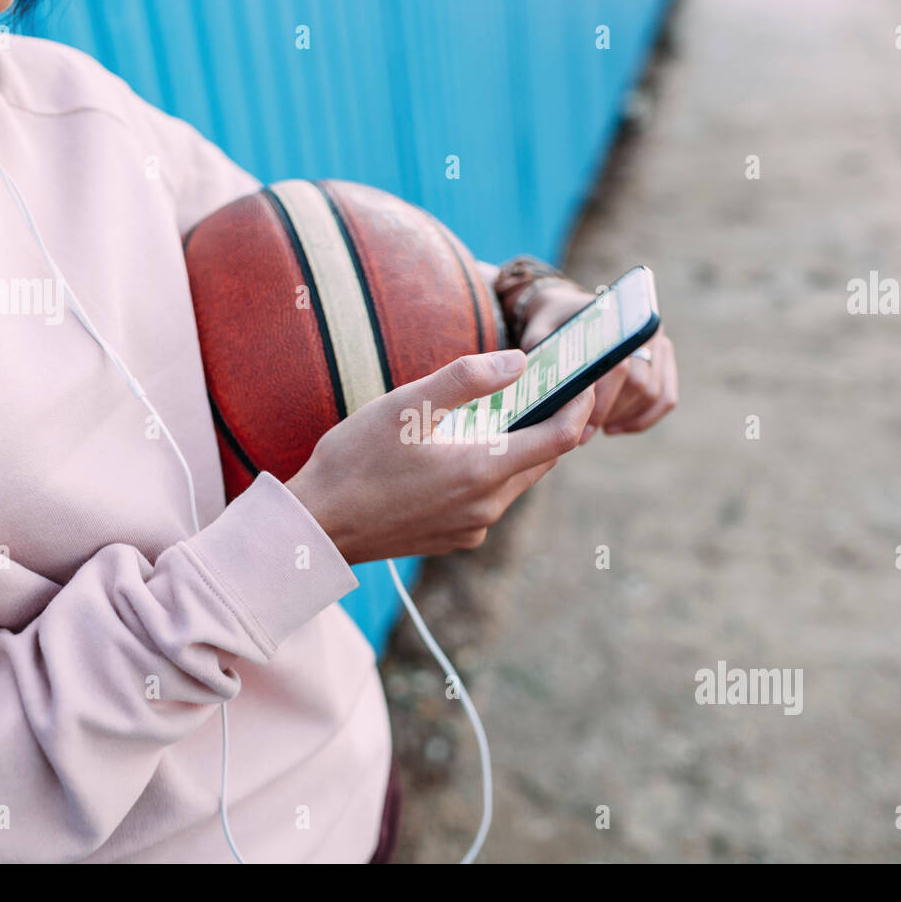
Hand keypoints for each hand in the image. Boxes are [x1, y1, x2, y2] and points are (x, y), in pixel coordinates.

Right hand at [286, 350, 594, 562]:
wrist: (316, 527)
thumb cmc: (354, 462)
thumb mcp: (405, 405)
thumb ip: (467, 379)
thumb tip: (519, 362)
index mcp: (482, 471)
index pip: (561, 437)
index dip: (580, 404)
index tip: (584, 378)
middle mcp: (487, 507)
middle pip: (543, 460)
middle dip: (553, 422)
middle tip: (550, 385)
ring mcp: (472, 528)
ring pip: (517, 480)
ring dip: (521, 446)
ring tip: (508, 411)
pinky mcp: (454, 539)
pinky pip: (491, 499)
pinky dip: (494, 470)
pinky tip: (466, 449)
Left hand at [518, 283, 678, 442]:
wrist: (567, 311)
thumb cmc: (551, 324)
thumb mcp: (538, 334)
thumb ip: (540, 355)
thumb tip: (546, 389)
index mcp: (617, 319)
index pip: (618, 368)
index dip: (601, 403)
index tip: (580, 425)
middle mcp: (644, 329)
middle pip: (639, 384)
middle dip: (610, 414)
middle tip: (583, 435)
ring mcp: (658, 345)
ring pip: (653, 394)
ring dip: (625, 417)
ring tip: (595, 428)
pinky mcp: (663, 362)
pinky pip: (665, 398)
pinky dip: (643, 419)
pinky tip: (615, 428)